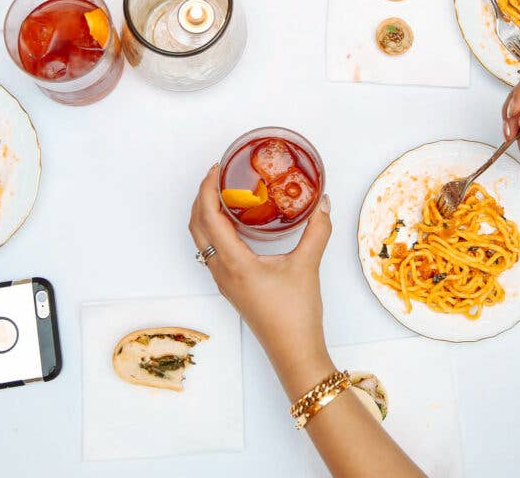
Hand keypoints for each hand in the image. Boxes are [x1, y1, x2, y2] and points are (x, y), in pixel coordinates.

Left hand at [189, 167, 334, 398]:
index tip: (216, 169)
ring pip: (201, 241)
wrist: (293, 351)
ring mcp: (224, 280)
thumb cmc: (295, 313)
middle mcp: (222, 270)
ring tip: (223, 195)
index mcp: (234, 262)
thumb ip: (317, 231)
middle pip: (196, 226)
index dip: (206, 189)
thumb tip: (323, 203)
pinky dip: (214, 231)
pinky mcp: (232, 287)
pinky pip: (212, 251)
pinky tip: (235, 225)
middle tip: (217, 177)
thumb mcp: (308, 266)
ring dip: (205, 215)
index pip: (208, 217)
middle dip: (201, 198)